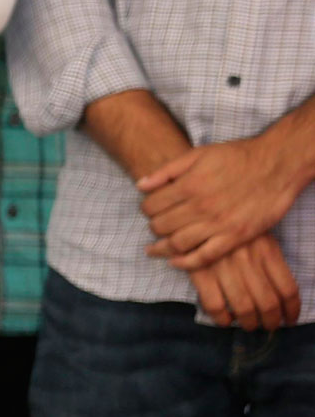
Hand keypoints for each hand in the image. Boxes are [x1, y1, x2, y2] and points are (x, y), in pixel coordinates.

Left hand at [141, 135, 308, 269]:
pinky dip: (185, 263)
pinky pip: (203, 257)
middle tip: (157, 226)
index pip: (151, 206)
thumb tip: (140, 185)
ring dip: (162, 247)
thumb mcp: (199, 154)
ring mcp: (217, 224)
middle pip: (160, 226)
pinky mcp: (234, 237)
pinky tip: (175, 261)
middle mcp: (200, 207)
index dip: (146, 209)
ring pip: (177, 244)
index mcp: (189, 186)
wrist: (277, 164)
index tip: (150, 210)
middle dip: (154, 226)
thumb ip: (167, 170)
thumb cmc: (237, 157)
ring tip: (157, 247)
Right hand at [187, 232, 300, 328]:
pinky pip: (215, 304)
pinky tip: (225, 320)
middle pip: (268, 303)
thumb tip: (279, 292)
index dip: (292, 310)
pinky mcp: (201, 272)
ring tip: (249, 326)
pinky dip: (222, 319)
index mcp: (268, 251)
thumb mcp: (259, 234)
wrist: (196, 207)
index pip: (288, 289)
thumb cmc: (232, 223)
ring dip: (248, 323)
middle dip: (271, 321)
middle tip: (269, 326)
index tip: (290, 319)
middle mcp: (249, 261)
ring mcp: (225, 268)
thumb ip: (269, 259)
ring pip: (244, 307)